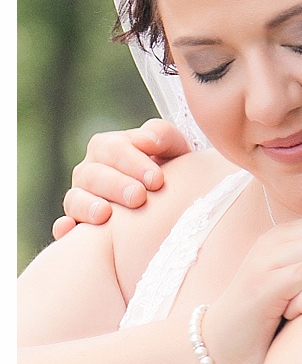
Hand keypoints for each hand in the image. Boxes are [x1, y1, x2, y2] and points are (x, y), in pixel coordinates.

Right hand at [53, 119, 189, 238]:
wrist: (172, 202)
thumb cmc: (174, 170)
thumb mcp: (175, 149)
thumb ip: (162, 135)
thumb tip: (145, 140)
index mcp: (108, 147)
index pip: (113, 149)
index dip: (133, 163)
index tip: (156, 180)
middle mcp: (89, 171)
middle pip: (93, 174)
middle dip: (116, 185)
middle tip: (138, 197)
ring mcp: (81, 197)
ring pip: (75, 198)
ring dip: (89, 206)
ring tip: (106, 214)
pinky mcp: (78, 222)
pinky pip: (65, 225)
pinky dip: (66, 227)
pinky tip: (72, 229)